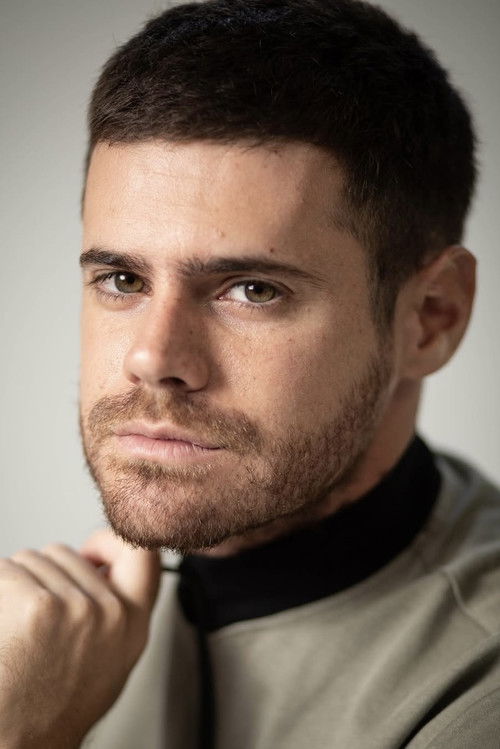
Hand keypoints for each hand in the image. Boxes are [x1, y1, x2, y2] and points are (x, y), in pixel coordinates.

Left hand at [0, 529, 159, 747]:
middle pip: (64, 551)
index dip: (108, 542)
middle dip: (43, 573)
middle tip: (36, 619)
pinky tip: (4, 624)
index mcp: (134, 623)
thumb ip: (115, 609)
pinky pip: (6, 572)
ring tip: (18, 628)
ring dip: (17, 583)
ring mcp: (76, 607)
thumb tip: (98, 566)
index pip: (142, 552)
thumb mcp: (109, 659)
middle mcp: (111, 612)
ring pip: (31, 559)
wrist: (19, 743)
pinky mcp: (38, 607)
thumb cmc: (53, 707)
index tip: (89, 553)